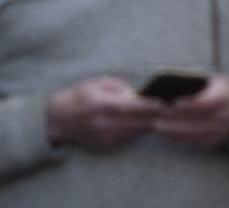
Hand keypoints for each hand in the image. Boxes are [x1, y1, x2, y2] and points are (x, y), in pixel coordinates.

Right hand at [46, 76, 163, 150]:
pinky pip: (128, 138)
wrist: (57, 120)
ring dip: (149, 123)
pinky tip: (147, 122)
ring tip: (163, 114)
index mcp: (102, 105)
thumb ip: (120, 88)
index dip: (150, 106)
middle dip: (155, 115)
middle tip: (171, 108)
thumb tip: (141, 94)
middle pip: (137, 121)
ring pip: (136, 131)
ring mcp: (104, 137)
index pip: (132, 107)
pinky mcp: (105, 145)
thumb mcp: (98, 84)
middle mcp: (103, 123)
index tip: (165, 102)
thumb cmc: (80, 96)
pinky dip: (139, 130)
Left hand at [153, 75, 228, 146]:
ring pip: (194, 133)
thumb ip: (197, 85)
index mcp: (225, 97)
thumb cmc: (222, 89)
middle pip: (196, 120)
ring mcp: (223, 130)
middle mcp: (226, 116)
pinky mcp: (217, 140)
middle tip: (155, 117)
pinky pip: (196, 141)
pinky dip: (180, 138)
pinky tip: (168, 134)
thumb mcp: (215, 81)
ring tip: (157, 126)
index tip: (170, 104)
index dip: (188, 104)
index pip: (205, 103)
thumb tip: (171, 88)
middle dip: (175, 120)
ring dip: (174, 131)